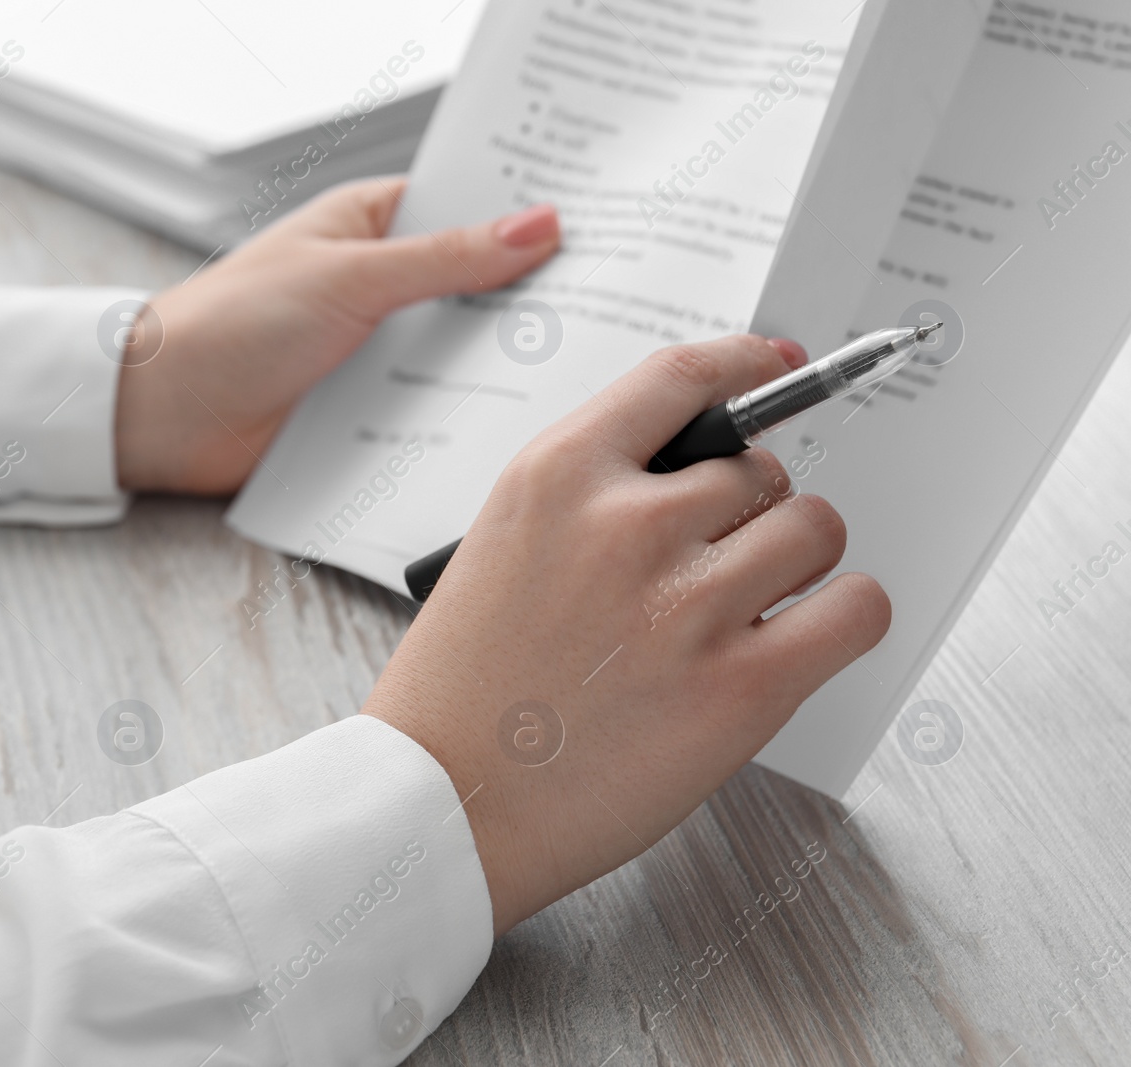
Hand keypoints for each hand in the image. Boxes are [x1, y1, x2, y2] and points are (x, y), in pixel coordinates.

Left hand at [112, 177, 560, 493]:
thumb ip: (447, 260)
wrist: (162, 417)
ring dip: (500, 361)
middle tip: (612, 299)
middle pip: (476, 283)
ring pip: (460, 349)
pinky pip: (433, 406)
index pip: (470, 205)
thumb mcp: (350, 278)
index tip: (601, 221)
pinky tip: (516, 419)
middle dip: (531, 294)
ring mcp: (377, 348)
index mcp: (372, 224)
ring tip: (582, 363)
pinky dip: (466, 412)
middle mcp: (379, 282)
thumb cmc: (229, 325)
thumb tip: (537, 227)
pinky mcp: (369, 409)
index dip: (529, 212)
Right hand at [360, 335, 891, 935]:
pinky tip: (809, 634)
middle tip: (715, 566)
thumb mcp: (501, 547)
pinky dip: (847, 615)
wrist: (442, 804)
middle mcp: (627, 524)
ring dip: (795, 563)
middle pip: (761, 468)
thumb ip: (593, 496)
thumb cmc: (462, 690)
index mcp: (558, 476)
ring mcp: (687, 604)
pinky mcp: (741, 687)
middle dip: (751, 512)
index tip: (779, 366)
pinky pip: (855, 610)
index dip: (749, 365)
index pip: (682, 376)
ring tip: (745, 610)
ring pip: (815, 528)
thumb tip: (701, 473)